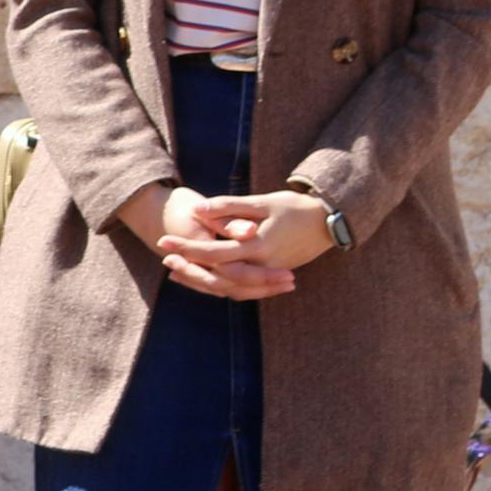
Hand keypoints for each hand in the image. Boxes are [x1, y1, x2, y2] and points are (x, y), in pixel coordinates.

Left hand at [159, 190, 332, 298]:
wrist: (327, 221)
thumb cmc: (293, 207)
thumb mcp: (260, 202)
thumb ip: (228, 207)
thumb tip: (197, 210)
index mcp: (258, 246)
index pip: (214, 253)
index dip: (187, 248)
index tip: (164, 240)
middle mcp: (263, 265)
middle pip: (218, 277)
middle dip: (189, 268)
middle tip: (164, 257)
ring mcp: (268, 273)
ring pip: (229, 288)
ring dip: (201, 281)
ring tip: (175, 272)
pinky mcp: (270, 275)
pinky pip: (241, 288)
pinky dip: (219, 284)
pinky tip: (204, 276)